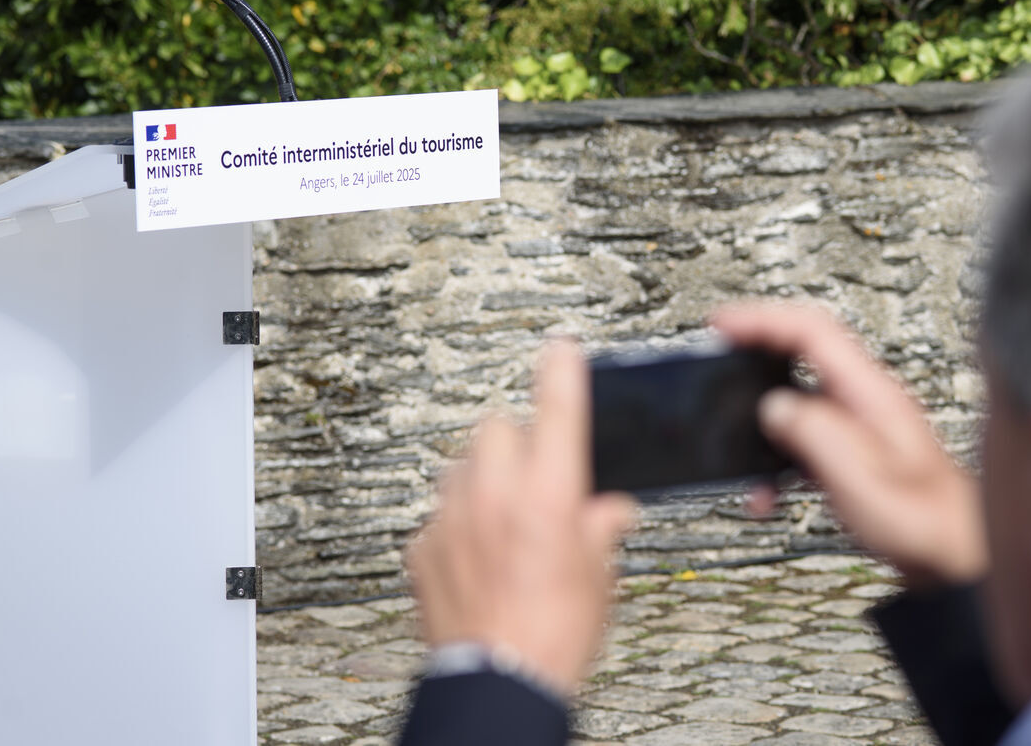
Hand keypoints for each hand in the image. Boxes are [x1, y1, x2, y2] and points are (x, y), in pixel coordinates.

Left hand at [405, 340, 636, 696]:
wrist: (498, 680)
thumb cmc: (553, 635)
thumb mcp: (599, 577)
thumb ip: (600, 530)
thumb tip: (608, 512)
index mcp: (549, 494)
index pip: (557, 407)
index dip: (561, 371)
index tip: (560, 350)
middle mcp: (494, 494)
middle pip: (497, 427)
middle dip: (517, 441)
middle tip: (535, 474)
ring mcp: (451, 517)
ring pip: (461, 465)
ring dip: (482, 478)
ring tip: (502, 518)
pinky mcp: (422, 546)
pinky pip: (438, 512)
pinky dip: (456, 522)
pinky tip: (475, 554)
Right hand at [713, 302, 986, 586]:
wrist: (956, 562)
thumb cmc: (924, 524)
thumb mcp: (860, 477)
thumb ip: (814, 433)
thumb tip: (773, 406)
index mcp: (871, 395)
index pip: (812, 332)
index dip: (763, 321)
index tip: (723, 325)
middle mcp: (866, 402)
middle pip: (802, 353)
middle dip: (755, 354)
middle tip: (717, 359)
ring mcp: (860, 427)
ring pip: (797, 401)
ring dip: (761, 422)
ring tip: (735, 445)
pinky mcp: (853, 456)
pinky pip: (802, 442)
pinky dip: (775, 461)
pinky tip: (766, 492)